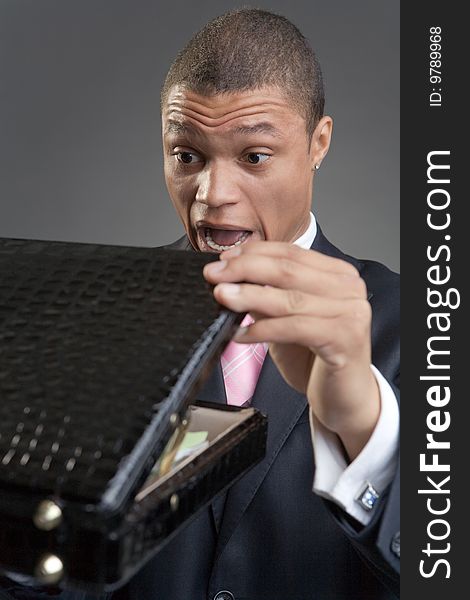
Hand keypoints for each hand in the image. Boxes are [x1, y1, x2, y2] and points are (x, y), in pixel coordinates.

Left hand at [203, 241, 379, 460]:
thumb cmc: (315, 358)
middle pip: (287, 270)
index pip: (290, 253)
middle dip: (245, 269)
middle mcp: (349, 288)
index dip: (254, 253)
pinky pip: (294, 328)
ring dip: (249, 296)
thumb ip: (266, 297)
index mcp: (338, 274)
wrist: (344, 398)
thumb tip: (230, 278)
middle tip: (214, 274)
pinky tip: (241, 334)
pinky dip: (263, 330)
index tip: (224, 258)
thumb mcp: (286, 320)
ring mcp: (350, 312)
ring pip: (289, 298)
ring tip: (222, 297)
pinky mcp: (345, 338)